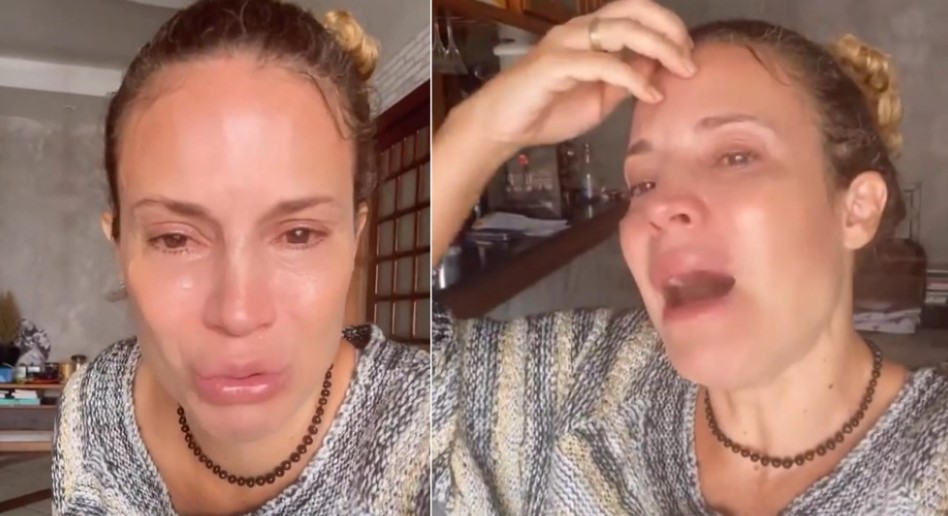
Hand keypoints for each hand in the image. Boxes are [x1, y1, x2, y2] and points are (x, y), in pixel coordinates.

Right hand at [460, 0, 695, 150]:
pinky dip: (631, 77)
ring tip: (681, 71)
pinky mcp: (554, 65)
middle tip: (690, 58)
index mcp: (589, 33)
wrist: (502, 127)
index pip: (636, 11)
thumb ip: (627, 80)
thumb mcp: (600, 98)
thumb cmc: (547, 110)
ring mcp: (566, 44)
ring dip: (658, 47)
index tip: (688, 52)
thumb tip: (659, 70)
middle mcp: (578, 30)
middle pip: (633, 10)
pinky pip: (602, 63)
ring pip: (621, 29)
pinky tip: (650, 95)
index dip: (667, 25)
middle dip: (669, 30)